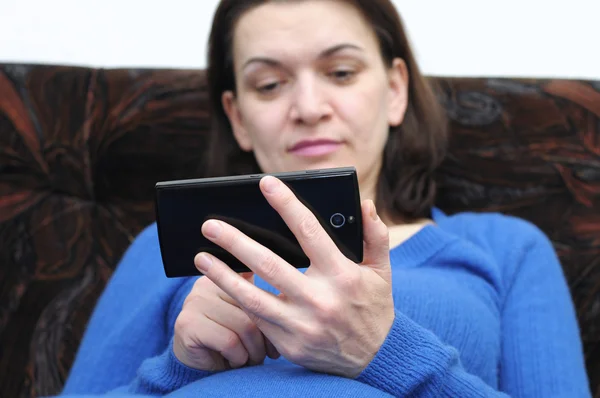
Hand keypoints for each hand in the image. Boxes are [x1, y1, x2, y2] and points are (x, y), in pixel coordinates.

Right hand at [173, 273, 279, 370]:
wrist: (198, 364)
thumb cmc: (230, 338)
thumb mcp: (247, 315)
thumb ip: (259, 297)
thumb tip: (288, 294)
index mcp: (224, 275)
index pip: (257, 287)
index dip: (271, 313)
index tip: (280, 332)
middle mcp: (206, 283)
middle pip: (254, 307)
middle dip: (266, 336)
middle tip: (269, 352)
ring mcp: (195, 302)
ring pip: (245, 326)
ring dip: (253, 350)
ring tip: (250, 358)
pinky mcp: (188, 324)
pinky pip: (229, 341)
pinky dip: (238, 356)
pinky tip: (234, 361)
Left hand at [194, 176, 394, 377]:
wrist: (373, 361)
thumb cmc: (374, 309)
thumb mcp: (381, 272)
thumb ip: (375, 236)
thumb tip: (363, 204)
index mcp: (343, 275)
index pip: (310, 232)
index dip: (287, 204)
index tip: (266, 184)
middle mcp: (320, 300)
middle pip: (269, 264)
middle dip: (236, 242)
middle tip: (210, 225)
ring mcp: (302, 325)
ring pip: (253, 297)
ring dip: (222, 275)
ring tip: (201, 256)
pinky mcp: (289, 344)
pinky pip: (257, 318)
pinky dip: (237, 299)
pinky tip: (221, 283)